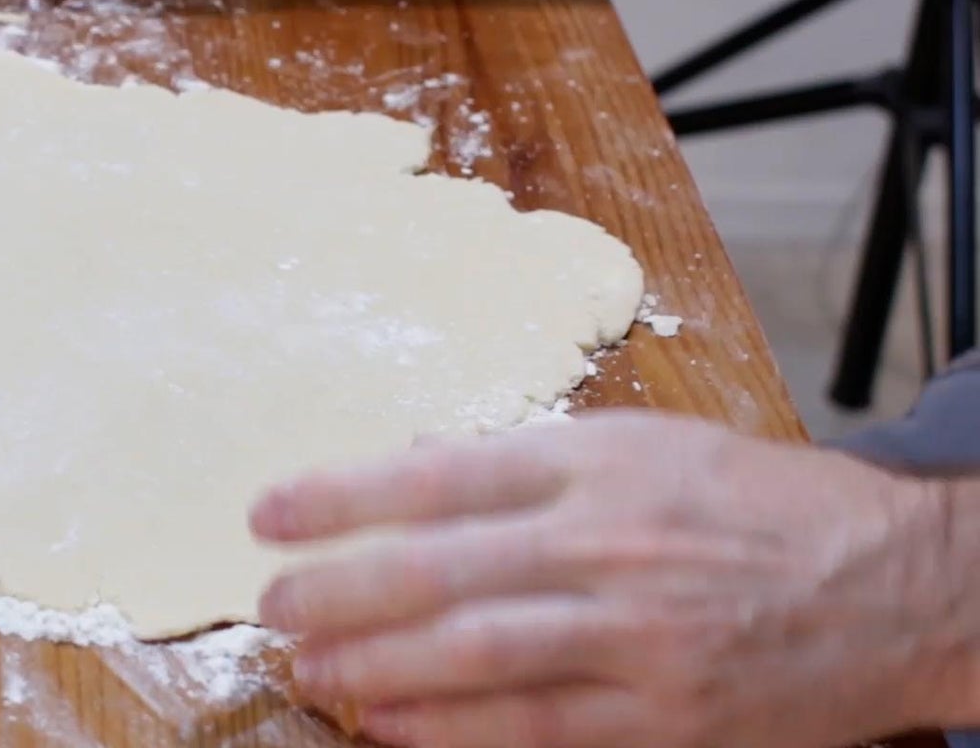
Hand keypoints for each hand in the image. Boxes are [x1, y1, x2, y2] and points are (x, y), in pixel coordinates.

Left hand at [249, 411, 976, 747]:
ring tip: (307, 668)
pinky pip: (536, 727)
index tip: (268, 514)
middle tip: (270, 605)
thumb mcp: (647, 444)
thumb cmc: (757, 503)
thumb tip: (414, 463)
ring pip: (474, 654)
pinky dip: (453, 731)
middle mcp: (606, 543)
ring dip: (375, 665)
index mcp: (594, 464)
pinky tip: (392, 725)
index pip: (436, 476)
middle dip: (336, 590)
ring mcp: (636, 637)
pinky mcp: (665, 718)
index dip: (340, 496)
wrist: (894, 583)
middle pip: (437, 569)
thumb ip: (528, 459)